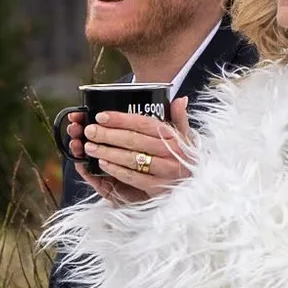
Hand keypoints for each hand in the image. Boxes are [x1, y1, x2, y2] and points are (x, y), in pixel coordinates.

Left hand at [71, 99, 195, 203]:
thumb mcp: (187, 138)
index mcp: (174, 137)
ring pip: (131, 158)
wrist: (198, 186)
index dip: (121, 119)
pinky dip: (116, 170)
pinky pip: (134, 177)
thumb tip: (181, 99)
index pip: (144, 123)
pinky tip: (102, 163)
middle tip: (89, 130)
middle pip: (134, 140)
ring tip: (89, 146)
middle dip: (108, 134)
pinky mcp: (158, 188)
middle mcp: (171, 153)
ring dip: (107, 152)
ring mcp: (165, 171)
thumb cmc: (187, 159)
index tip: (101, 116)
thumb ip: (180, 119)